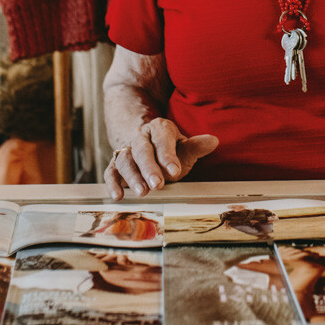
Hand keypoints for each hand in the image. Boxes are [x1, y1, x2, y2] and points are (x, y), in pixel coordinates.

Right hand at [103, 119, 217, 198]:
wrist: (146, 142)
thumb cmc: (170, 150)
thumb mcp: (184, 147)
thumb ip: (196, 146)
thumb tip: (214, 141)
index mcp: (159, 129)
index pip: (162, 140)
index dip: (168, 155)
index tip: (175, 170)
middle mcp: (141, 137)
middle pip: (142, 150)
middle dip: (149, 168)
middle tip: (157, 185)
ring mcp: (126, 150)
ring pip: (124, 160)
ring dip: (132, 177)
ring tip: (142, 193)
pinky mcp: (115, 164)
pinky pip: (110, 171)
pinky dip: (112, 183)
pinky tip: (118, 195)